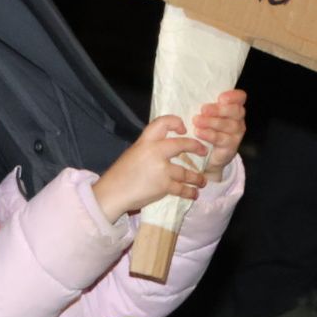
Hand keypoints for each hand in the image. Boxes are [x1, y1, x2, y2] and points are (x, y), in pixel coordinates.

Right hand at [91, 115, 208, 221]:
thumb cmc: (120, 174)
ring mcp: (161, 169)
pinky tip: (194, 194)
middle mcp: (155, 151)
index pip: (162, 122)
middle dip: (196, 147)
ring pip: (186, 172)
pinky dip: (190, 192)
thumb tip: (165, 149)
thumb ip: (149, 149)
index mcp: (145, 141)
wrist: (112, 193)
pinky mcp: (163, 185)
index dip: (175, 122)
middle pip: (181, 144)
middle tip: (203, 151)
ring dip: (196, 178)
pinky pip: (182, 188)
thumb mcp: (133, 153)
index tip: (184, 129)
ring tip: (202, 181)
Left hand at [191, 89, 245, 178]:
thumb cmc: (205, 128)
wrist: (207, 155)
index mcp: (233, 107)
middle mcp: (238, 119)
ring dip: (211, 122)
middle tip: (203, 109)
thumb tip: (189, 95)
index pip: (240, 97)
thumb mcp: (205, 114)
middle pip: (235, 111)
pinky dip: (209, 135)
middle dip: (219, 109)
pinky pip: (222, 139)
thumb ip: (205, 105)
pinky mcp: (231, 146)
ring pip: (229, 125)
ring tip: (196, 121)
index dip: (233, 96)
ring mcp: (236, 133)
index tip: (220, 98)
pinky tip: (199, 132)